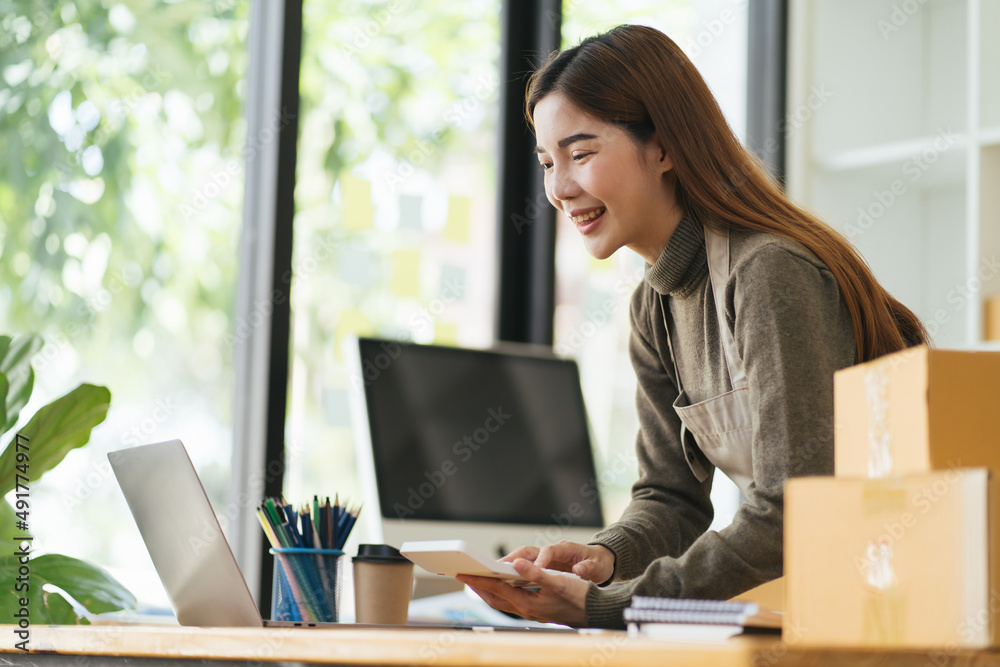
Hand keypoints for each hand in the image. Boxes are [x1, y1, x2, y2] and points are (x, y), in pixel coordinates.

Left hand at [457, 558, 589, 626]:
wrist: (594, 612)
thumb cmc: (578, 597)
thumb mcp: (557, 581)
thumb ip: (535, 573)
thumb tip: (516, 563)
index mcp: (527, 603)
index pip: (496, 589)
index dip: (479, 580)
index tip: (464, 574)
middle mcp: (526, 610)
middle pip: (495, 599)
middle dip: (479, 588)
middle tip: (464, 577)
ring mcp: (531, 611)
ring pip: (503, 601)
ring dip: (489, 591)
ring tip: (478, 581)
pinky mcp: (537, 609)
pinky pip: (512, 601)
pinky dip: (503, 593)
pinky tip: (503, 586)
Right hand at [501, 541, 614, 584]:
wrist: (598, 562)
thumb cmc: (597, 562)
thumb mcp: (597, 565)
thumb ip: (588, 567)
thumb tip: (580, 570)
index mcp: (564, 549)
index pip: (549, 550)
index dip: (541, 559)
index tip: (535, 568)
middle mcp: (550, 552)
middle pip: (526, 551)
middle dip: (511, 559)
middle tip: (496, 568)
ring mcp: (543, 558)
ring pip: (520, 558)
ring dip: (506, 566)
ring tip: (490, 575)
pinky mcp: (539, 565)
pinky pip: (521, 568)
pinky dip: (509, 573)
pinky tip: (498, 583)